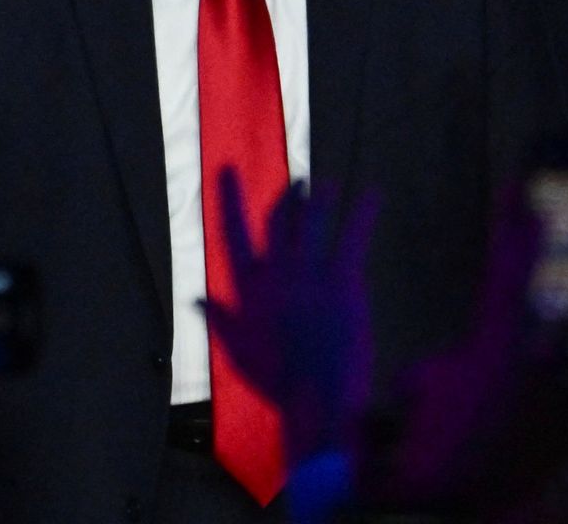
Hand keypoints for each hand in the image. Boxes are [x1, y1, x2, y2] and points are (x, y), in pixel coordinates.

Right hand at [202, 174, 375, 474]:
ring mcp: (309, 274)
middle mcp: (276, 273)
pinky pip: (353, 237)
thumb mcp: (238, 352)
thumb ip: (219, 319)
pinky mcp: (342, 280)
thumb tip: (195, 298)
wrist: (318, 397)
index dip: (230, 199)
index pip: (234, 234)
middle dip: (288, 198)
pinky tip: (372, 194)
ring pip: (312, 223)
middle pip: (278, 222)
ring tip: (327, 184)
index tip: (227, 169)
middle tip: (298, 182)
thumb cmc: (277, 381)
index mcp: (248, 289)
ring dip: (320, 200)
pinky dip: (363, 213)